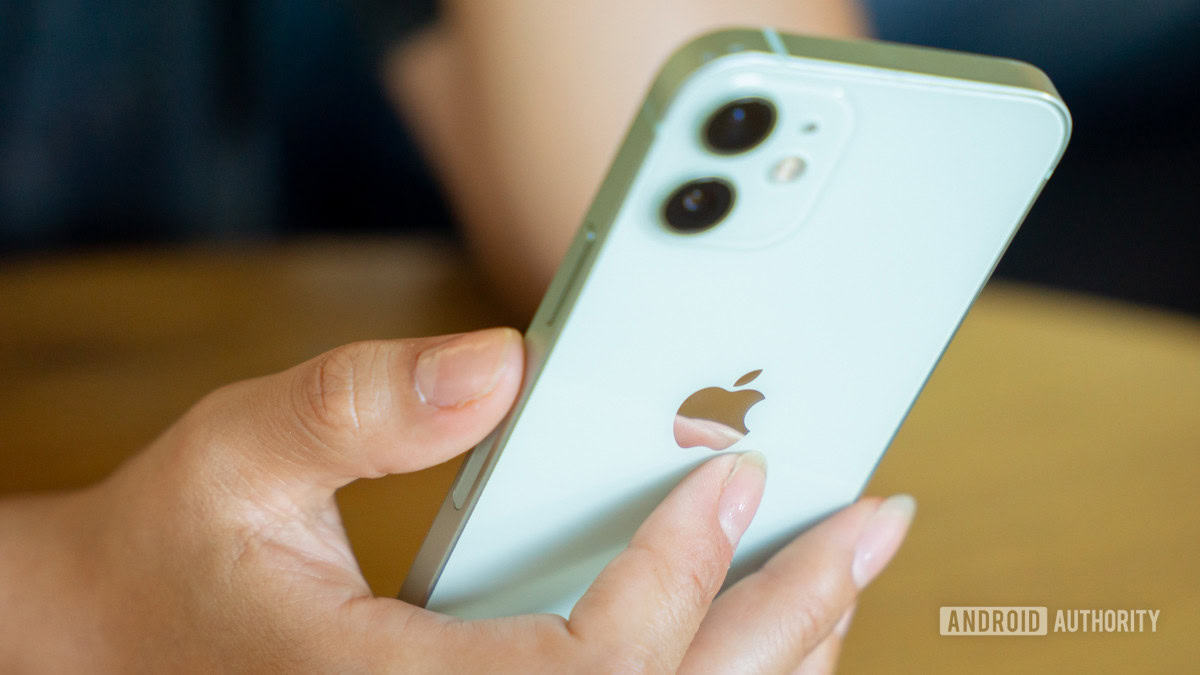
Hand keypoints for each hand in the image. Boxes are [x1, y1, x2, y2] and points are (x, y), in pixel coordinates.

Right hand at [0, 327, 912, 672]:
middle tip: (875, 522)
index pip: (595, 665)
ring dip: (782, 651)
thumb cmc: (179, 557)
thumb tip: (500, 364)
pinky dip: (725, 674)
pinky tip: (769, 621)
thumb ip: (354, 408)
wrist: (124, 644)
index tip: (742, 466)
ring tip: (847, 564)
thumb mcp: (236, 458)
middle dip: (792, 616)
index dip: (684, 569)